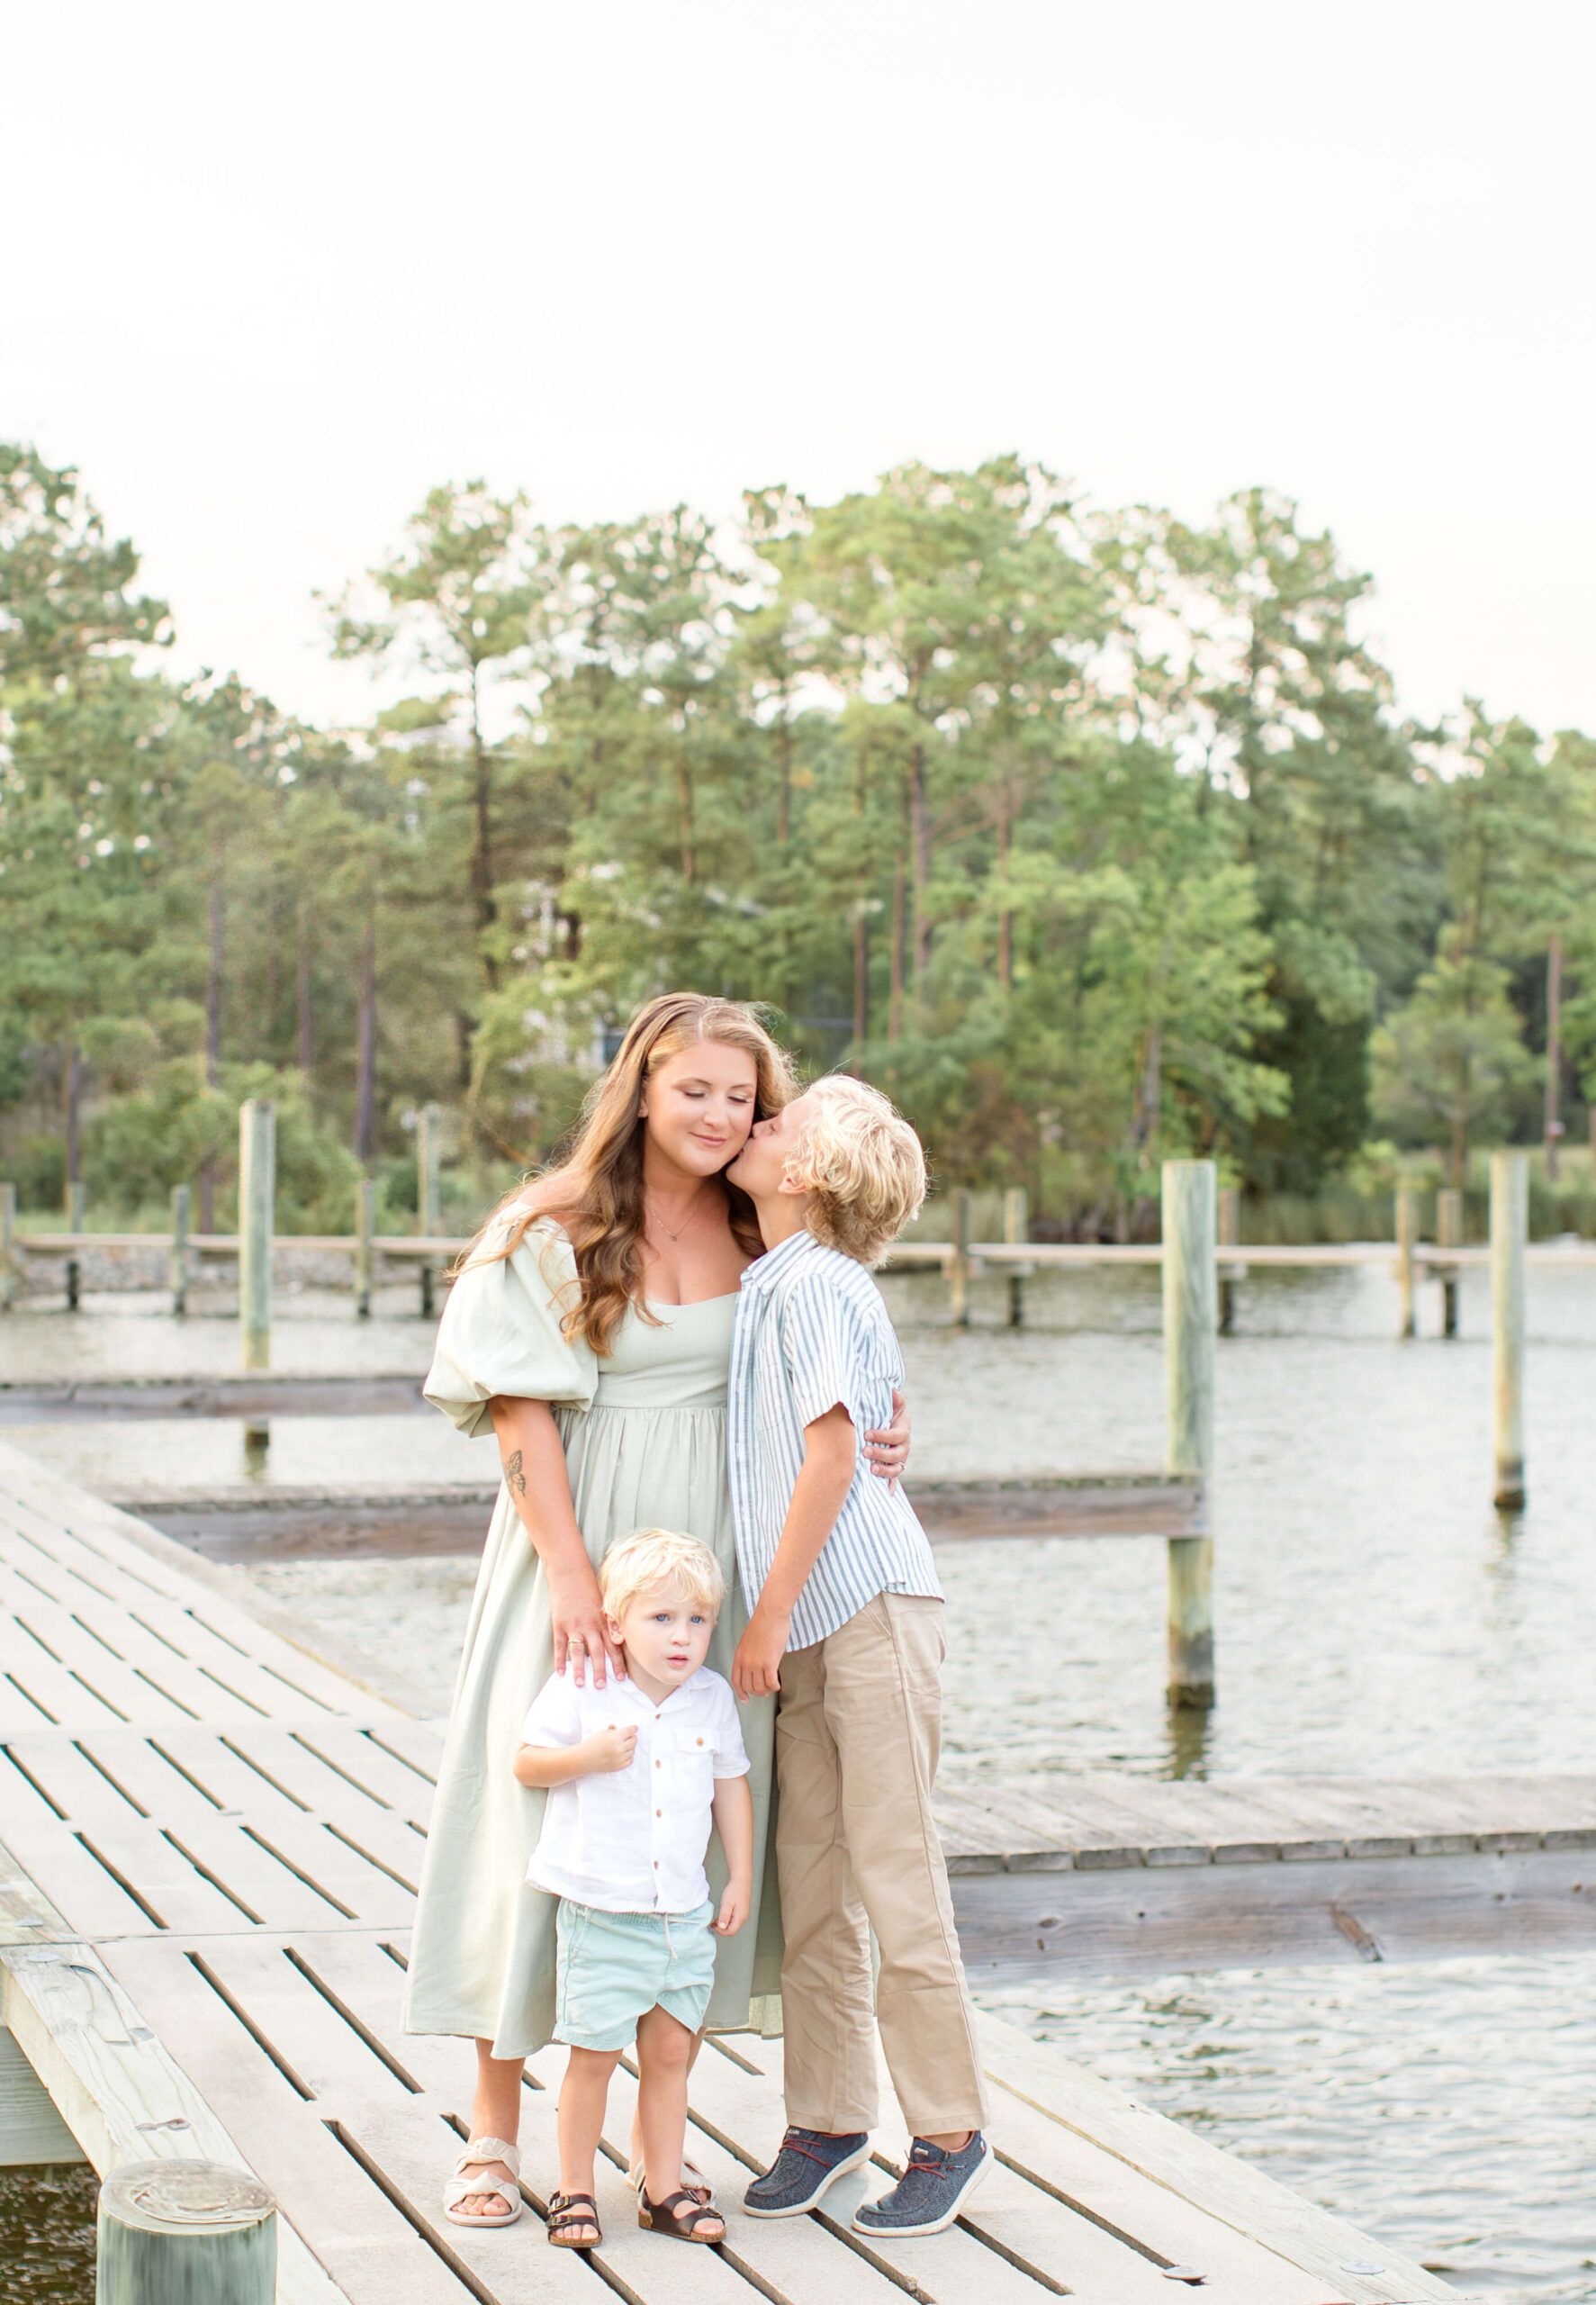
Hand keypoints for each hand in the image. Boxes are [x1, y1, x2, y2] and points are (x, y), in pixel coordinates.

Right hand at [549, 1572, 624, 1687]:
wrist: (570, 1572)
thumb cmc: (588, 1586)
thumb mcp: (603, 1602)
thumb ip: (609, 1620)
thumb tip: (618, 1638)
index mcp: (603, 1621)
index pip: (613, 1646)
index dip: (617, 1663)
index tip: (621, 1678)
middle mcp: (590, 1625)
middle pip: (597, 1652)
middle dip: (600, 1671)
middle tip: (602, 1687)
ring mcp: (574, 1626)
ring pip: (578, 1652)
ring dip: (580, 1669)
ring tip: (581, 1684)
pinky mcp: (560, 1624)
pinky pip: (560, 1646)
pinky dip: (560, 1660)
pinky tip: (560, 1673)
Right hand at [580, 1723, 637, 1773]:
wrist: (585, 1759)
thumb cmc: (593, 1744)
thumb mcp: (603, 1733)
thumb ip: (615, 1731)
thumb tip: (624, 1730)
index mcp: (615, 1738)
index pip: (629, 1731)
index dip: (633, 1728)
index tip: (635, 1728)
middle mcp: (619, 1749)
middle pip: (633, 1741)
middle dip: (632, 1737)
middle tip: (630, 1737)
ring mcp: (619, 1759)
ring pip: (633, 1751)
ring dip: (630, 1747)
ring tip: (624, 1746)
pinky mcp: (618, 1767)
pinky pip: (630, 1761)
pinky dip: (629, 1756)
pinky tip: (624, 1754)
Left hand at [713, 1878, 750, 1935]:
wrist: (741, 1880)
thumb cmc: (734, 1890)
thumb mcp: (727, 1903)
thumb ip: (724, 1916)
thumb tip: (722, 1927)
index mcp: (740, 1917)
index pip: (731, 1931)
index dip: (721, 1931)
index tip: (713, 1925)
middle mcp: (743, 1918)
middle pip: (732, 1930)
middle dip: (721, 1929)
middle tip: (713, 1923)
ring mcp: (742, 1915)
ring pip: (732, 1925)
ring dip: (723, 1924)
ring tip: (716, 1919)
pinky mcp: (741, 1911)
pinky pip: (733, 1920)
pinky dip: (726, 1920)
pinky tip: (721, 1915)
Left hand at [732, 1606, 789, 1700]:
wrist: (770, 1614)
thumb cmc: (762, 1624)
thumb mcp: (748, 1642)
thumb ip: (749, 1656)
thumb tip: (755, 1668)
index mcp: (739, 1656)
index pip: (736, 1681)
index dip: (740, 1693)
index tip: (745, 1699)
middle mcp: (745, 1662)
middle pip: (748, 1687)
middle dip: (757, 1692)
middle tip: (765, 1691)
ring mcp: (757, 1663)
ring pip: (760, 1687)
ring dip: (767, 1690)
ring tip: (772, 1687)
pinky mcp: (769, 1663)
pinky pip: (771, 1682)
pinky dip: (775, 1686)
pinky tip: (778, 1684)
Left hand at [863, 1383, 909, 1490]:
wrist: (884, 1421)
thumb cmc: (884, 1409)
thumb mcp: (889, 1400)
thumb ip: (890, 1396)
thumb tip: (890, 1389)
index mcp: (903, 1429)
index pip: (897, 1435)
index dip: (883, 1435)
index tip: (866, 1434)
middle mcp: (903, 1446)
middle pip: (897, 1454)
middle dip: (881, 1454)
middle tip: (865, 1451)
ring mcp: (899, 1459)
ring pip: (896, 1469)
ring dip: (884, 1471)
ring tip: (871, 1469)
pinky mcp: (891, 1468)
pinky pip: (894, 1481)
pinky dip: (890, 1488)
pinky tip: (886, 1494)